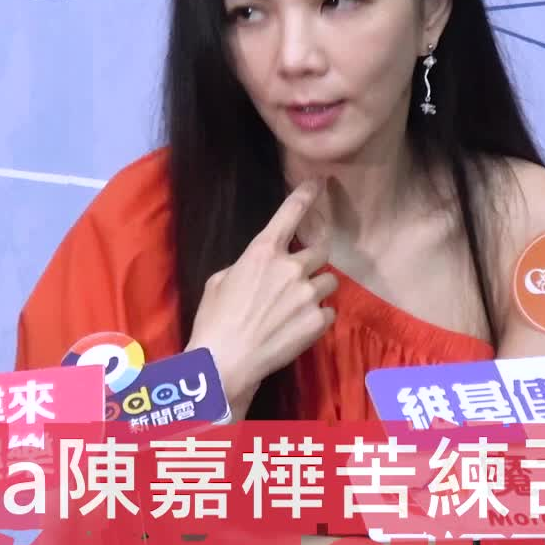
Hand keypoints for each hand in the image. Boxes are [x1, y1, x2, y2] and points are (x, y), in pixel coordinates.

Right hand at [185, 179, 338, 417]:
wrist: (226, 361)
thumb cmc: (214, 320)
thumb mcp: (220, 281)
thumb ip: (247, 266)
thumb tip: (261, 269)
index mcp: (262, 251)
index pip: (289, 213)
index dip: (306, 195)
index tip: (318, 182)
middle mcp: (290, 267)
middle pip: (320, 251)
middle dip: (313, 260)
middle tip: (300, 276)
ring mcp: (307, 294)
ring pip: (330, 280)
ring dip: (318, 288)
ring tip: (299, 306)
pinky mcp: (318, 321)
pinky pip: (329, 310)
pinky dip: (318, 316)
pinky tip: (299, 328)